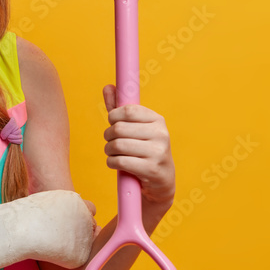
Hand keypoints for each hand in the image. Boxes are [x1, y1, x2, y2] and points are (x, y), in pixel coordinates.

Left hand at [101, 84, 174, 207]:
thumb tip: (108, 87)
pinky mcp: (151, 169)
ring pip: (117, 145)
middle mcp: (161, 134)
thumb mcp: (134, 128)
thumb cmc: (143, 150)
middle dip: (108, 136)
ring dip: (109, 150)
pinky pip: (119, 161)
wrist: (160, 182)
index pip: (127, 110)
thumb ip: (119, 108)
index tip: (112, 123)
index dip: (113, 117)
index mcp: (157, 120)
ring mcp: (158, 152)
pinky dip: (111, 162)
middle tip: (111, 141)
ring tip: (113, 153)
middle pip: (119, 128)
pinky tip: (116, 163)